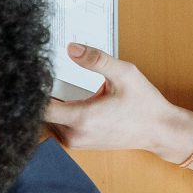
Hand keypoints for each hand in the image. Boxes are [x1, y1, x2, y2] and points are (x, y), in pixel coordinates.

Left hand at [41, 44, 192, 168]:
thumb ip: (96, 59)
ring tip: (59, 87)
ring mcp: (77, 141)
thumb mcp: (124, 74)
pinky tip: (67, 99)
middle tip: (42, 76)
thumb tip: (71, 48)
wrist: (159, 130)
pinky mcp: (79, 143)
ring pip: (48, 122)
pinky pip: (58, 127)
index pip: (41, 108)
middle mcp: (75, 134)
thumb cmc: (144, 104)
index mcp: (82, 118)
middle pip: (40, 115)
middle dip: (40, 96)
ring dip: (51, 106)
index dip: (33, 92)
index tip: (33, 76)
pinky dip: (58, 114)